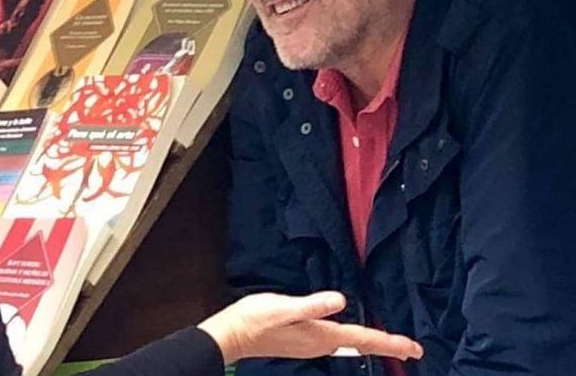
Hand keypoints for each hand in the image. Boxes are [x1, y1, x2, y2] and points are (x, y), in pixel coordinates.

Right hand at [197, 292, 422, 364]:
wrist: (234, 335)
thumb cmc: (257, 319)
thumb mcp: (284, 307)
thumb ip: (313, 305)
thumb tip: (342, 301)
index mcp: (321, 335)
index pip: (363, 340)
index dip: (390, 343)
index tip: (415, 348)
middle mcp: (321, 344)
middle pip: (361, 346)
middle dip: (387, 346)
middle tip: (412, 349)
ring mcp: (312, 344)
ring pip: (350, 345)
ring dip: (371, 343)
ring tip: (390, 341)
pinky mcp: (303, 340)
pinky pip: (338, 342)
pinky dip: (353, 339)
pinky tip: (351, 333)